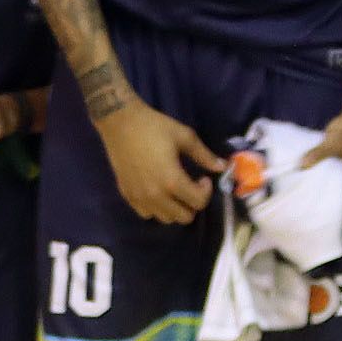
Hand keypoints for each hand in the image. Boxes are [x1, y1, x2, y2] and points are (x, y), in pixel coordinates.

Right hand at [96, 100, 221, 224]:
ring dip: (175, 208)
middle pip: (184, 217)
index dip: (206, 191)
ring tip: (174, 190)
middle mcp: (156, 195)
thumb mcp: (184, 136)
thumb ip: (204, 155)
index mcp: (172, 181)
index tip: (203, 178)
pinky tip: (157, 191)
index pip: (199, 202)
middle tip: (190, 186)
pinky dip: (156, 208)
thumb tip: (222, 167)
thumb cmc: (153, 127)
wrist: (119, 122)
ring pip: (165, 219)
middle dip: (192, 203)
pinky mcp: (127, 195)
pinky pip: (146, 214)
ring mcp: (139, 198)